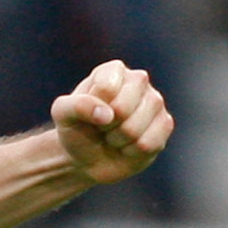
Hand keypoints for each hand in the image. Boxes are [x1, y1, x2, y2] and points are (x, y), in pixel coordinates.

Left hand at [50, 60, 173, 185]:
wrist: (86, 156)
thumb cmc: (75, 128)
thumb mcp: (62, 114)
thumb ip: (76, 106)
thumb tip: (107, 114)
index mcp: (112, 71)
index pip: (106, 88)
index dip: (92, 107)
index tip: (88, 112)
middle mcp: (138, 81)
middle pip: (123, 108)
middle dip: (105, 125)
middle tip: (101, 126)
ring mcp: (155, 102)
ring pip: (135, 128)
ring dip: (117, 139)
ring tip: (112, 135)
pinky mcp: (165, 125)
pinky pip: (149, 143)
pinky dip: (131, 151)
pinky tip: (127, 145)